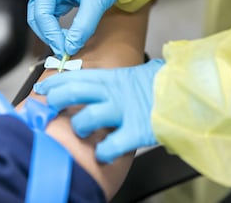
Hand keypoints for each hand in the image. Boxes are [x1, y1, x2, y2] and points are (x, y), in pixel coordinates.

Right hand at [28, 0, 115, 56]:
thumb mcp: (95, 2)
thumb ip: (83, 26)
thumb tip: (71, 46)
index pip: (41, 13)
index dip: (50, 34)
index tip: (63, 49)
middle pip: (37, 17)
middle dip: (48, 36)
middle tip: (63, 50)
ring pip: (42, 20)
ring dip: (52, 34)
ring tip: (66, 46)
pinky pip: (52, 18)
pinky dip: (57, 30)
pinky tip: (68, 38)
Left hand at [34, 59, 164, 162]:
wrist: (188, 93)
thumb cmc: (161, 84)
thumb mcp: (135, 75)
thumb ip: (116, 80)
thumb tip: (102, 83)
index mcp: (113, 77)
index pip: (77, 76)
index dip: (56, 82)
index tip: (42, 88)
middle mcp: (113, 92)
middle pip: (74, 92)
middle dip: (57, 99)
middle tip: (48, 106)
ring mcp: (123, 111)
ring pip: (87, 118)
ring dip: (79, 127)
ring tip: (82, 132)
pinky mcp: (136, 131)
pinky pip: (110, 146)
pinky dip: (103, 152)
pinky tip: (103, 154)